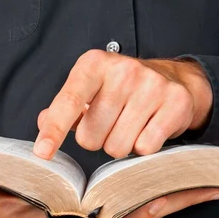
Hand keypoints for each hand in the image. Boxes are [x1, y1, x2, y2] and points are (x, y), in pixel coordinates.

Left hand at [33, 50, 212, 159]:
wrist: (172, 77)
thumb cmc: (118, 88)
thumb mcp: (86, 89)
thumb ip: (61, 108)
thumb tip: (42, 121)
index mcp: (93, 64)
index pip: (68, 102)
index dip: (54, 130)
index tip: (42, 152)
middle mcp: (123, 70)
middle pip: (90, 137)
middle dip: (95, 139)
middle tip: (109, 123)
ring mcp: (152, 85)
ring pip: (117, 147)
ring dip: (119, 145)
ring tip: (128, 124)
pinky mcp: (176, 103)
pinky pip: (145, 148)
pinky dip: (143, 146)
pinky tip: (148, 127)